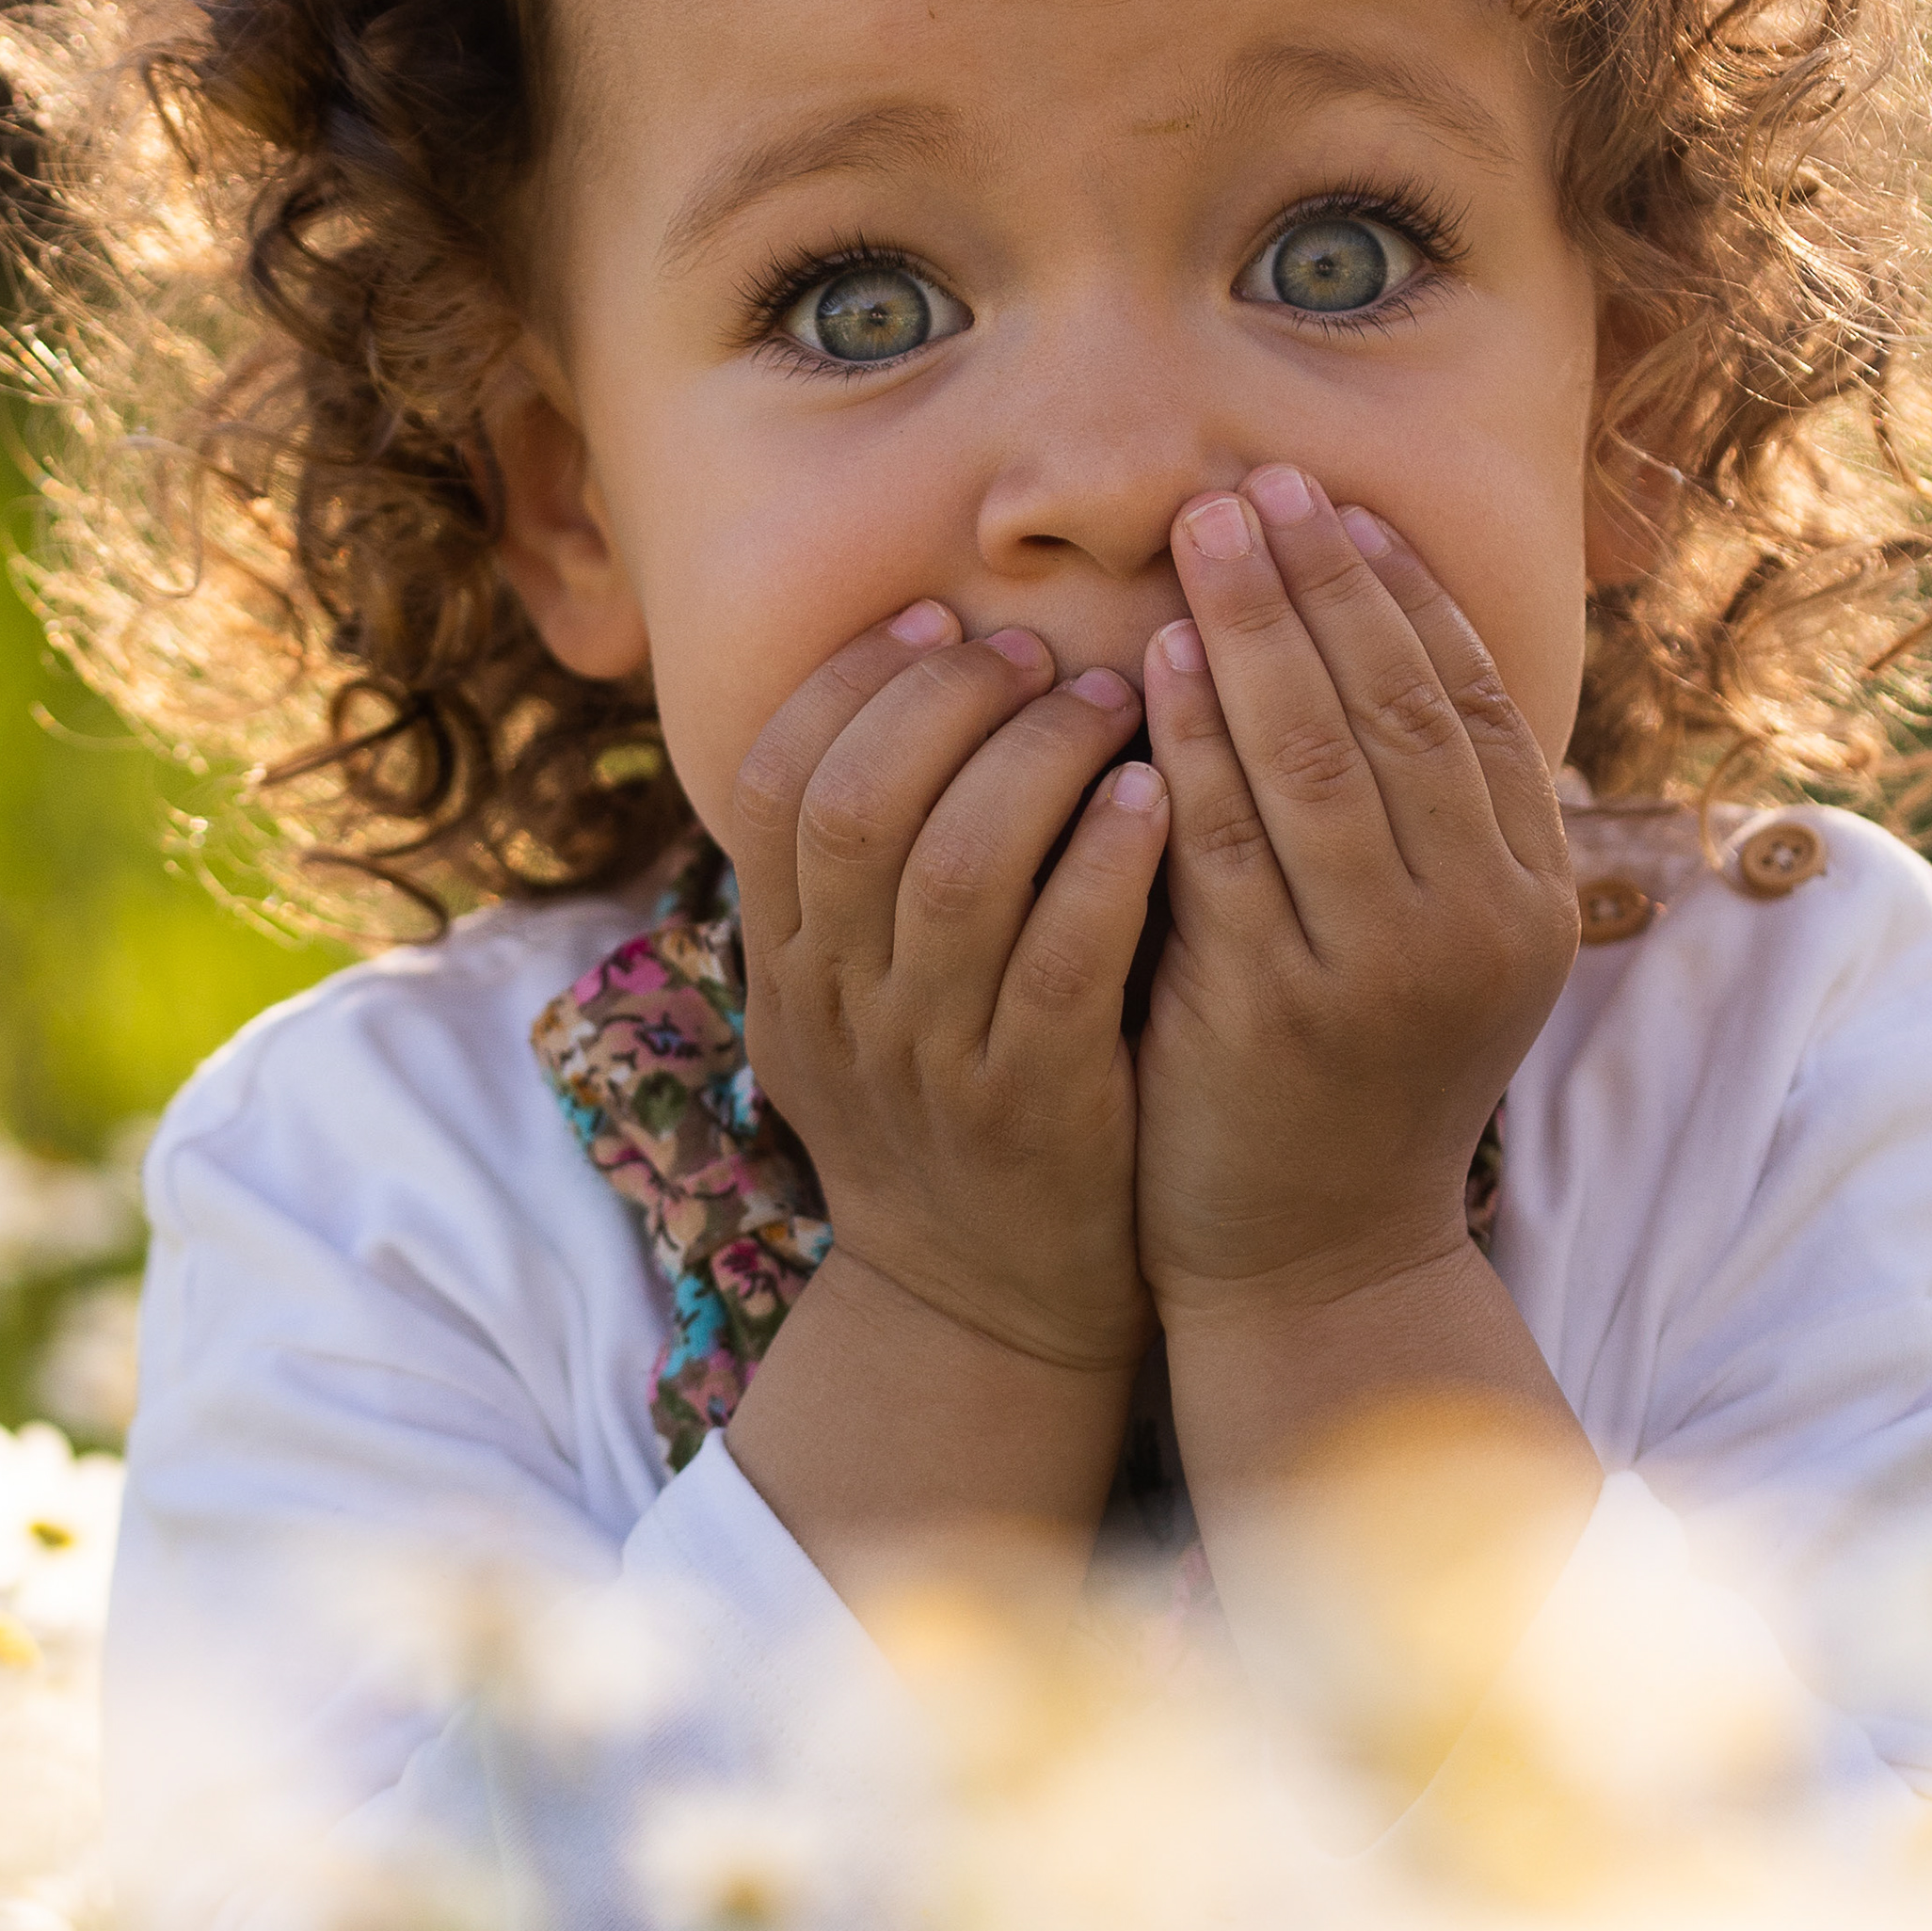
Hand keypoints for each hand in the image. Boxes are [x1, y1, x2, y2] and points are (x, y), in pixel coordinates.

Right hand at [725, 601, 1171, 1384]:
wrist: (984, 1309)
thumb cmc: (946, 1110)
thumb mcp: (853, 1004)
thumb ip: (861, 875)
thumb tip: (911, 678)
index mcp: (786, 966)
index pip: (773, 783)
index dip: (852, 684)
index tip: (937, 621)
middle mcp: (840, 1007)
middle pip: (859, 804)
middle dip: (950, 699)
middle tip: (1038, 653)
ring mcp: (933, 1064)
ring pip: (957, 869)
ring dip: (1040, 759)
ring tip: (1116, 701)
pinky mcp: (1035, 1110)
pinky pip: (1062, 962)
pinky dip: (1106, 863)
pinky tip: (1158, 797)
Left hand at [1134, 466, 1579, 1328]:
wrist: (1318, 1262)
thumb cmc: (1355, 1084)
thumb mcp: (1434, 949)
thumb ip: (1431, 824)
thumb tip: (1390, 643)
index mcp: (1531, 900)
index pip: (1479, 708)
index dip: (1411, 597)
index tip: (1349, 508)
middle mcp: (1478, 926)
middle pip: (1402, 709)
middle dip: (1329, 581)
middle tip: (1260, 483)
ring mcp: (1382, 971)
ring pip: (1318, 757)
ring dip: (1258, 629)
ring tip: (1204, 533)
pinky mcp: (1276, 1009)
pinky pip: (1227, 841)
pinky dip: (1190, 740)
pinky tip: (1148, 665)